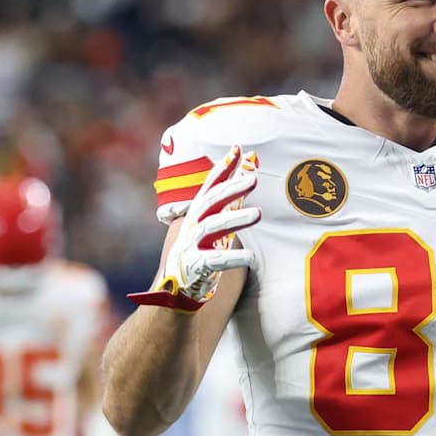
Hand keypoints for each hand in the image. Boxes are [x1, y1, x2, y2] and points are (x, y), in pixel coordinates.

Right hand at [154, 144, 260, 302]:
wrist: (177, 286)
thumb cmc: (201, 248)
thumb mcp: (214, 222)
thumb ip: (231, 200)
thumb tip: (250, 172)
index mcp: (197, 212)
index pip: (211, 185)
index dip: (223, 168)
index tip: (238, 149)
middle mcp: (192, 224)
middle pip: (212, 201)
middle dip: (231, 188)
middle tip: (253, 179)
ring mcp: (191, 244)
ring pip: (213, 227)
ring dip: (235, 219)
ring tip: (258, 213)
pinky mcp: (194, 265)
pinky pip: (215, 260)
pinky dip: (233, 258)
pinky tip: (252, 257)